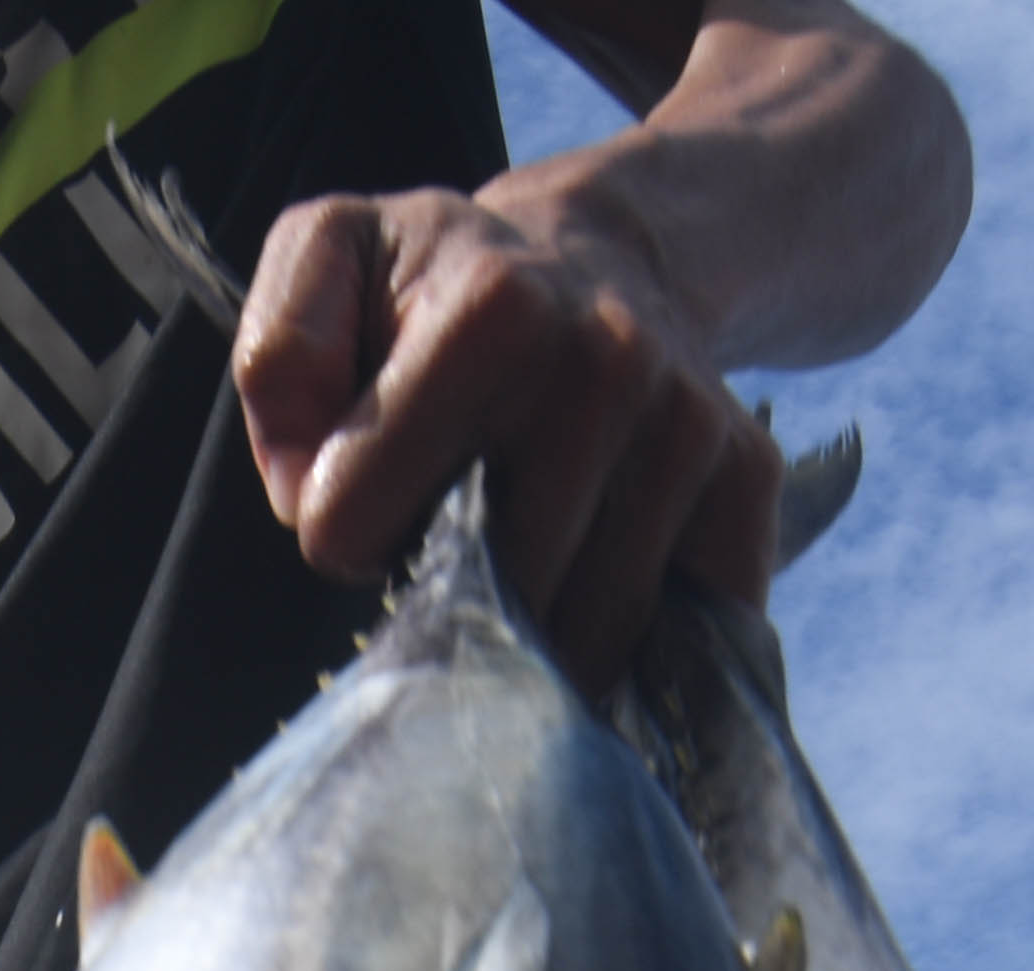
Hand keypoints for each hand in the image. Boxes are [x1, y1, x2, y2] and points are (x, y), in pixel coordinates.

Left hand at [235, 179, 776, 687]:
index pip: (352, 523)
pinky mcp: (751, 484)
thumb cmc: (446, 280)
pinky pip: (686, 636)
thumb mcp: (332, 256)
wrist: (614, 251)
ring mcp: (691, 429)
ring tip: (520, 565)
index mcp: (493, 312)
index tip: (360, 500)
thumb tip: (299, 492)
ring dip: (537, 638)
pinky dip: (632, 655)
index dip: (341, 530)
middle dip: (450, 597)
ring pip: (589, 635)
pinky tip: (595, 599)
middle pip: (489, 597)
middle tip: (449, 543)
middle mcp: (608, 366)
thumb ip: (282, 355)